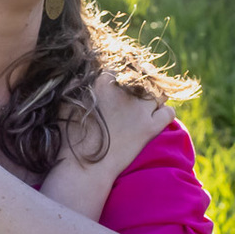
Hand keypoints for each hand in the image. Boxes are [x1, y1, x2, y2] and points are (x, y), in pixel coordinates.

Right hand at [45, 74, 174, 217]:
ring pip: (159, 92)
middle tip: (138, 88)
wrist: (84, 166)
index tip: (121, 80)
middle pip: (142, 75)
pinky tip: (158, 117)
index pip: (120, 67)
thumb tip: (81, 75)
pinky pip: (168, 113)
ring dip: (156, 96)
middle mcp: (124, 91)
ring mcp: (139, 109)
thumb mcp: (66, 104)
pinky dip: (165, 113)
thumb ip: (75, 85)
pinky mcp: (150, 127)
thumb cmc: (70, 137)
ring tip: (149, 103)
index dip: (122, 74)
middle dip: (142, 80)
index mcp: (103, 82)